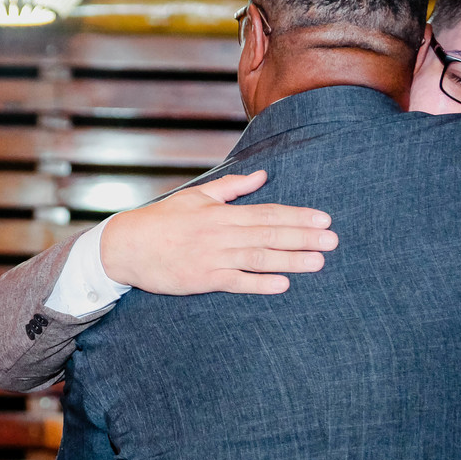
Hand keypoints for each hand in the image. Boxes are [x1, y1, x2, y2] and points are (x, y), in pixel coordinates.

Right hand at [99, 171, 336, 294]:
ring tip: (318, 262)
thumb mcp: (197, 197)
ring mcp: (212, 258)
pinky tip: (282, 284)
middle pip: (269, 234)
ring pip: (259, 258)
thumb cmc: (162, 220)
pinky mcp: (202, 280)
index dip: (297, 216)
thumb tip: (263, 175)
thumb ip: (232, 187)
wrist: (127, 246)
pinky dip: (259, 283)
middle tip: (333, 240)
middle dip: (304, 237)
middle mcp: (220, 234)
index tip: (324, 219)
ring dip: (291, 260)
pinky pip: (236, 282)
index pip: (267, 212)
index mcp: (221, 213)